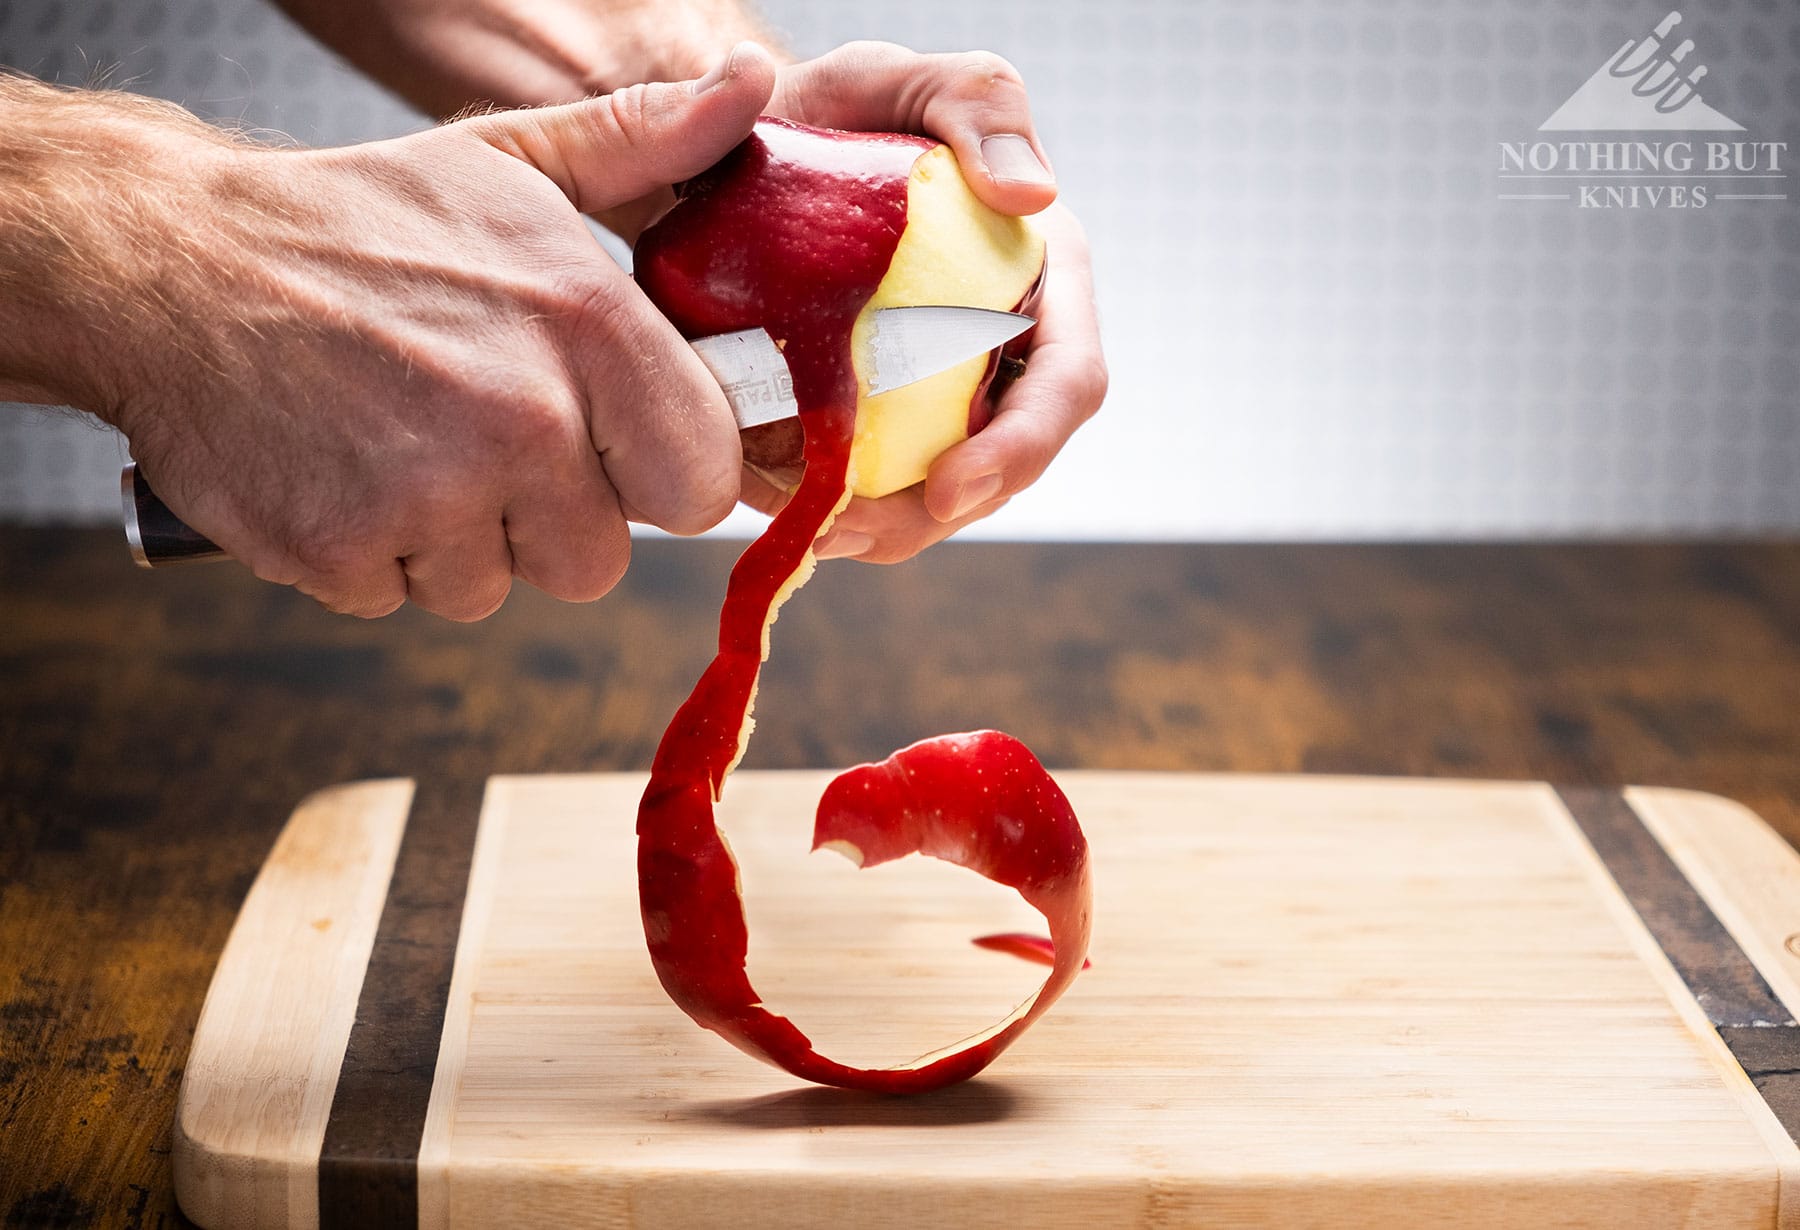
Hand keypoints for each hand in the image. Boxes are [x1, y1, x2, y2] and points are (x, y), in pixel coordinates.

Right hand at [105, 48, 779, 617]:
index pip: (702, 481)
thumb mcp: (510, 165)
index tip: (615, 447)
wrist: (166, 264)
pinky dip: (375, 556)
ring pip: (498, 587)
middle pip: (599, 557)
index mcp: (584, 327)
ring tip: (403, 442)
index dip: (659, 472)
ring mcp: (427, 496)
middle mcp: (520, 419)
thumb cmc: (357, 224)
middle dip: (551, 518)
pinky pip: (403, 598)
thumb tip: (751, 87)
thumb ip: (644, 145)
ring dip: (458, 540)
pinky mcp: (340, 552)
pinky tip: (345, 470)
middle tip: (485, 437)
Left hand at [745, 43, 1107, 562]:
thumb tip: (1032, 195)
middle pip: (1002, 466)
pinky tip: (787, 515)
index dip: (1021, 447)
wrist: (743, 153)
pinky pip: (873, 487)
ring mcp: (944, 394)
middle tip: (850, 530)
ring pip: (935, 496)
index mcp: (1040, 281)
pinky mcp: (882, 422)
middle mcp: (1004, 349)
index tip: (949, 486)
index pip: (1067, 382)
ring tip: (812, 533)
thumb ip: (978, 101)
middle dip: (935, 515)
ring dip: (879, 531)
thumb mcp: (898, 78)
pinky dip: (835, 512)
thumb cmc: (836, 110)